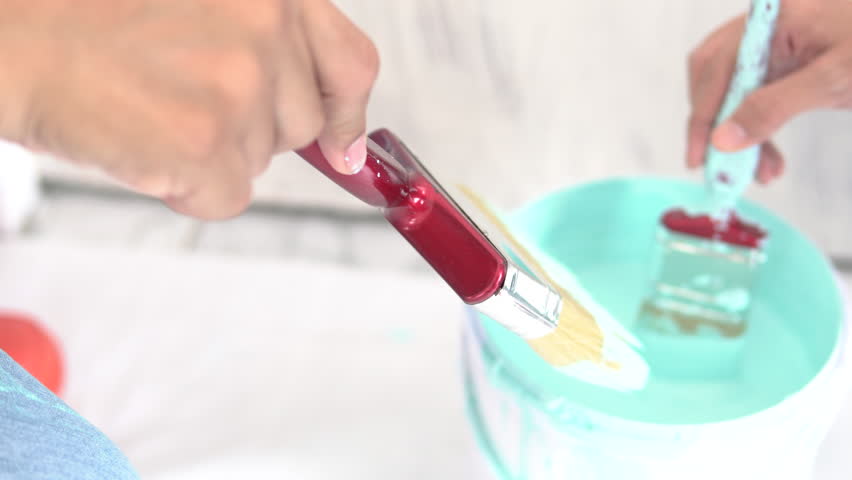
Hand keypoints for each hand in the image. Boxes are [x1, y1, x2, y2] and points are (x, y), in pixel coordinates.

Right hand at [0, 0, 378, 218]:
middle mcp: (265, 25)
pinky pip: (227, 196)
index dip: (345, 112)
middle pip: (299, 123)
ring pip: (260, 160)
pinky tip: (141, 143)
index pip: (351, 64)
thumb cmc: (87, 14)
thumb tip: (341, 142)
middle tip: (183, 97)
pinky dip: (185, 187)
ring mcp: (239, 82)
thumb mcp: (203, 4)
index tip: (341, 145)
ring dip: (212, 152)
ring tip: (150, 108)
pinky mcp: (207, 140)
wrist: (12, 35)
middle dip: (250, 126)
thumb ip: (272, 49)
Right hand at [686, 0, 851, 183]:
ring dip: (738, 132)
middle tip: (722, 168)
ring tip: (761, 172)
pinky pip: (757, 93)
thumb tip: (723, 140)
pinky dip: (757, 127)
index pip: (717, 68)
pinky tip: (770, 156)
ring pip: (734, 88)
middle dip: (715, 125)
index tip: (699, 157)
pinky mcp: (791, 60)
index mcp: (773, 20)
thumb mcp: (833, 80)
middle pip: (714, 75)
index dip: (703, 116)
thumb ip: (774, 107)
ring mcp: (778, 42)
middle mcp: (767, 26)